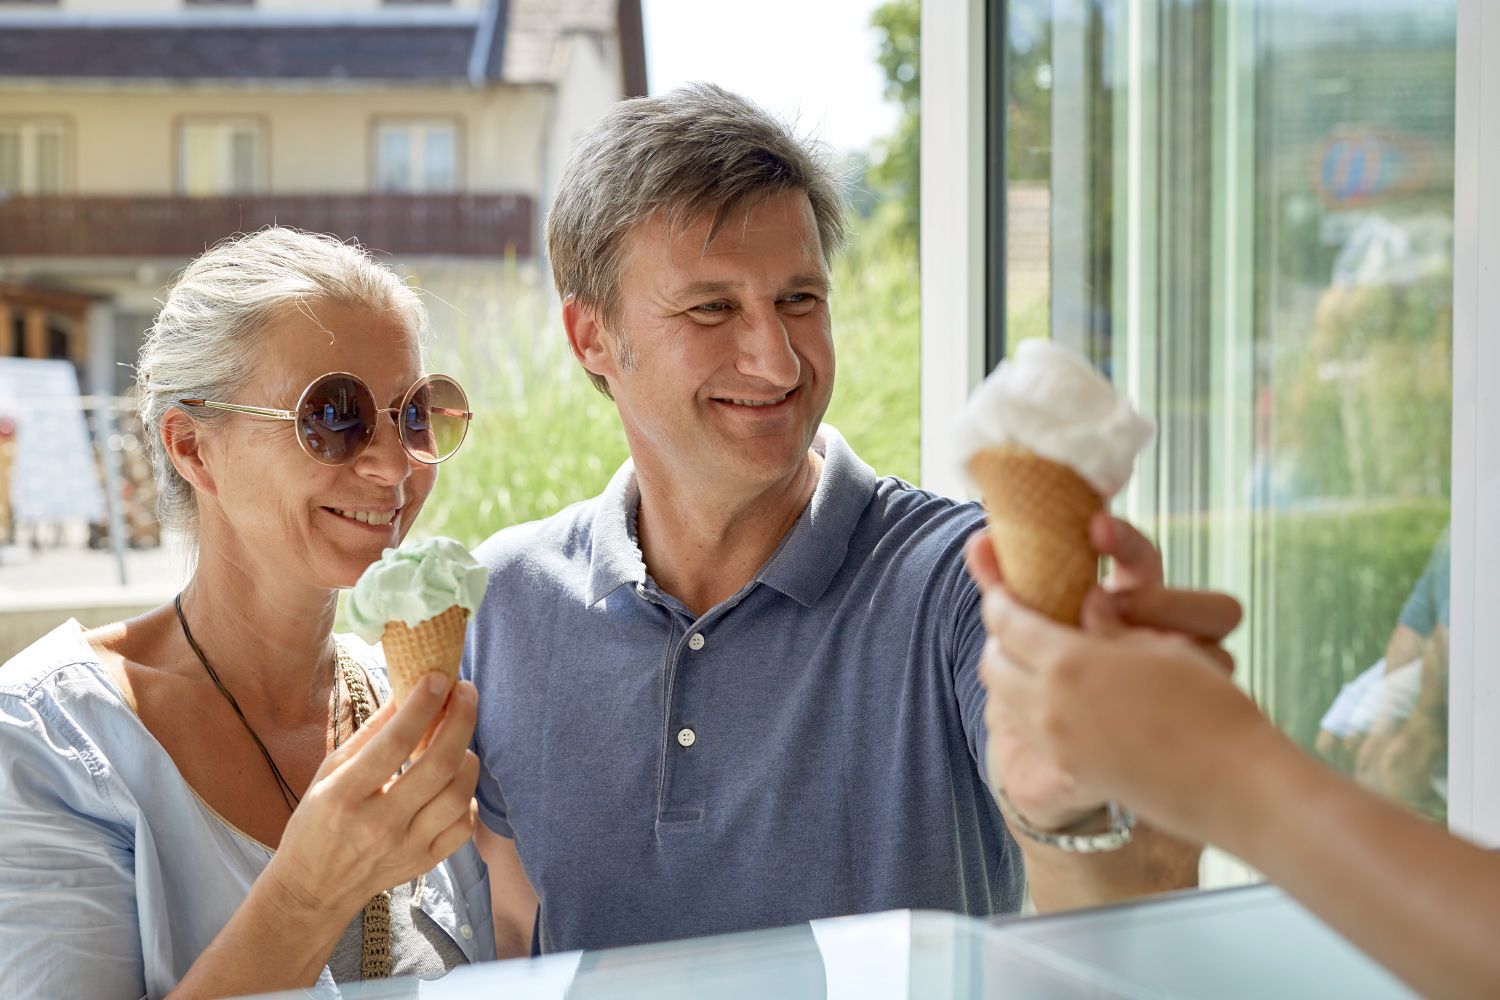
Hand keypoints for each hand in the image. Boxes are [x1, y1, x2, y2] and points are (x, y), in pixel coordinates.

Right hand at [263, 673, 479, 922]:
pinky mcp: (424, 863)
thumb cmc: (317, 823)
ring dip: (467, 756)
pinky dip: (468, 798)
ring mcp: (406, 847)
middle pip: (438, 765)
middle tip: (466, 691)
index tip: (440, 677)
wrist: (313, 891)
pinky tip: (456, 781)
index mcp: (345, 796)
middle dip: (461, 719)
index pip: (394, 743)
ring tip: (459, 737)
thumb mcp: (328, 773)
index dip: (422, 705)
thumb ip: (369, 735)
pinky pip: (464, 826)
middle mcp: (379, 823)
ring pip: (459, 795)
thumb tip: (406, 692)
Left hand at [966, 534, 1271, 841]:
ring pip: (1003, 698)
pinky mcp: (1068, 770)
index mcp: (1069, 661)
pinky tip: (1054, 696)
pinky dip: (1025, 705)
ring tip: (1030, 658)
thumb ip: (1113, 623)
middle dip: (997, 638)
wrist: (1232, 785)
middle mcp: (1049, 703)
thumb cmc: (1208, 705)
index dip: (999, 599)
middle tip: (1012, 623)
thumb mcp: (1161, 648)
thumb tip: (1090, 599)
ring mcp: (1055, 742)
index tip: (1001, 589)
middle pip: (993, 662)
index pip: (1008, 621)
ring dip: (1007, 673)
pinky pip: (1026, 729)